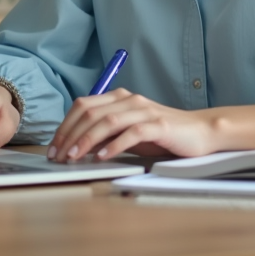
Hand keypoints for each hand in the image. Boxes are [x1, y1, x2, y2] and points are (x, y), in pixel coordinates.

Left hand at [46, 88, 215, 162]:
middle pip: (90, 113)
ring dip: (86, 140)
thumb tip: (76, 146)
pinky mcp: (159, 125)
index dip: (65, 126)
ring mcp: (144, 111)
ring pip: (107, 121)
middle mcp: (129, 100)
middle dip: (70, 135)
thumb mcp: (128, 133)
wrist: (199, 133)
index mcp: (119, 98)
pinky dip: (114, 145)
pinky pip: (132, 133)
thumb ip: (105, 135)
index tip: (54, 147)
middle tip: (59, 156)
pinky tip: (103, 157)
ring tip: (74, 157)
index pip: (83, 106)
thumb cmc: (162, 135)